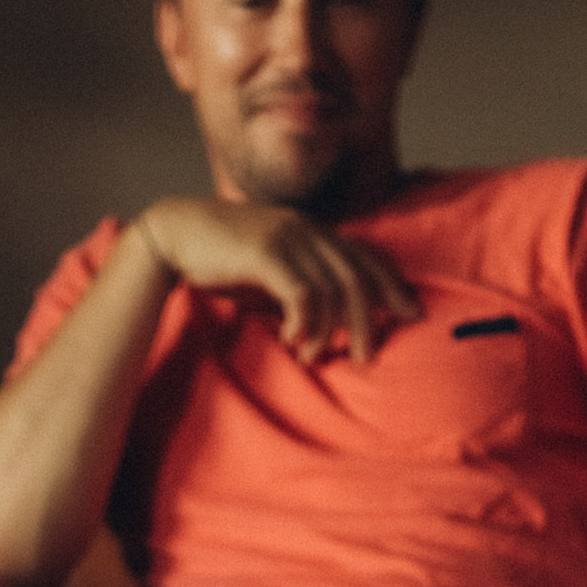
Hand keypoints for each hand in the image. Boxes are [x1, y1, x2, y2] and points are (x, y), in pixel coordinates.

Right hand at [135, 196, 419, 368]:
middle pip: (355, 277)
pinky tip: (292, 340)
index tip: (413, 315)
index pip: (364, 258)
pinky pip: (301, 292)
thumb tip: (324, 320)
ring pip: (331, 288)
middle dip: (369, 319)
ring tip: (314, 357)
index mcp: (312, 231)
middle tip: (368, 357)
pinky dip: (304, 321)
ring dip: (329, 330)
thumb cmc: (219, 259)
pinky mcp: (266, 251)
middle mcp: (306, 229)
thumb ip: (297, 283)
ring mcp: (287, 237)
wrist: (173, 234)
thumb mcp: (267, 269)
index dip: (392, 287)